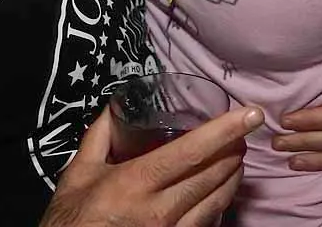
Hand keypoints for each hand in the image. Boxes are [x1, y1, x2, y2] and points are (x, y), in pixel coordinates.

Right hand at [41, 105, 263, 226]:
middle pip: (210, 178)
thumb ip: (99, 136)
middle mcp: (158, 210)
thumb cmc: (71, 218)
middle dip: (234, 153)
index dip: (224, 131)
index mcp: (135, 182)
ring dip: (232, 178)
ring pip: (214, 204)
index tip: (249, 115)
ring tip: (240, 158)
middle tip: (247, 132)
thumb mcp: (77, 172)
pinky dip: (219, 205)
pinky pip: (204, 225)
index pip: (191, 152)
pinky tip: (223, 192)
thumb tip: (114, 107)